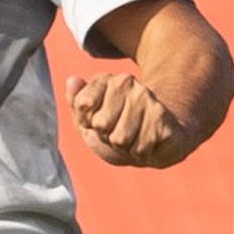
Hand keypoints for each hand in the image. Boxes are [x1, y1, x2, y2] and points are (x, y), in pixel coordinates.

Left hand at [65, 71, 190, 168]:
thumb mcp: (91, 119)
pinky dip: (142, 153)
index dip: (87, 122)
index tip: (99, 122)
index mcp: (108, 80)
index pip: (83, 104)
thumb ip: (77, 103)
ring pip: (120, 139)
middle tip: (119, 132)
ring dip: (124, 147)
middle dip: (106, 136)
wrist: (161, 142)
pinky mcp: (161, 117)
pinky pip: (140, 149)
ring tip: (134, 139)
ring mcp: (147, 99)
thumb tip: (72, 81)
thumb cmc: (120, 130)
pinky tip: (149, 143)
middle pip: (100, 124)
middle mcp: (128, 84)